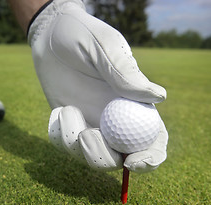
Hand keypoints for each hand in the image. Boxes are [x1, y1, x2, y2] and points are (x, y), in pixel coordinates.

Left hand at [28, 0, 167, 171]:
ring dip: (75, 143)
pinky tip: (59, 111)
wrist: (51, 33)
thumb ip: (126, 73)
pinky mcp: (69, 124)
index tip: (133, 164)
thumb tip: (159, 97)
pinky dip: (60, 134)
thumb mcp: (105, 47)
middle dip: (102, 156)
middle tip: (86, 135)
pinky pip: (65, 145)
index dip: (150, 159)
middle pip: (119, 157)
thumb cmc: (83, 35)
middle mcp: (116, 119)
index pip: (153, 140)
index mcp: (135, 104)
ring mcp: (91, 123)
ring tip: (67, 111)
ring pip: (89, 156)